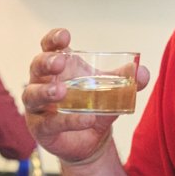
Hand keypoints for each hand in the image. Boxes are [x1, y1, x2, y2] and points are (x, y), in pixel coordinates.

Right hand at [21, 28, 151, 166]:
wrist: (91, 139)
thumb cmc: (93, 106)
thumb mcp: (111, 91)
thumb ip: (126, 81)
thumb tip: (142, 72)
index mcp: (59, 67)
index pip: (49, 47)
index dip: (53, 39)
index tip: (65, 36)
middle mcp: (43, 82)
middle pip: (36, 66)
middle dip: (46, 62)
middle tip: (60, 62)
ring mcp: (38, 106)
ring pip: (33, 94)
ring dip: (46, 91)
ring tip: (61, 91)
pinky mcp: (40, 128)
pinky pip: (50, 123)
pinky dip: (68, 121)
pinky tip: (86, 119)